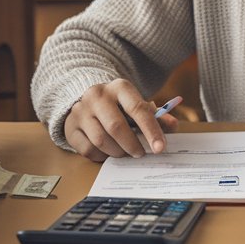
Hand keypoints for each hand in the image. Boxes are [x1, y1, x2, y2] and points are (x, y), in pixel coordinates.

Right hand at [63, 79, 180, 161]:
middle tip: (141, 153)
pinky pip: (88, 149)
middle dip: (132, 145)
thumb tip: (173, 126)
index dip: (151, 130)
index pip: (138, 108)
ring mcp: (81, 110)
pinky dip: (102, 156)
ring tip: (126, 152)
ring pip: (101, 140)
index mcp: (119, 87)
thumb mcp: (138, 105)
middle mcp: (97, 95)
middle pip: (116, 127)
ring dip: (117, 152)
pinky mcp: (70, 126)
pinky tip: (108, 152)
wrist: (88, 100)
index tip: (160, 148)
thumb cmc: (120, 106)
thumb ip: (157, 116)